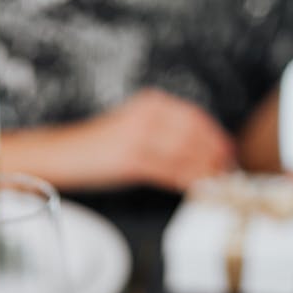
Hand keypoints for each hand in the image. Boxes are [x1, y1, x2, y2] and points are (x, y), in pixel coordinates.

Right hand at [86, 88, 234, 191]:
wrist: (64, 154)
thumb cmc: (99, 148)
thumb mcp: (134, 129)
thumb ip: (163, 133)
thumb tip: (196, 152)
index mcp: (151, 103)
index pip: (194, 117)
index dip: (215, 136)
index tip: (229, 152)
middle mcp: (148, 115)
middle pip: (195, 134)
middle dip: (215, 155)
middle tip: (228, 172)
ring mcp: (140, 137)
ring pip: (186, 154)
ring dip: (205, 170)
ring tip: (217, 183)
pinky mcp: (131, 160)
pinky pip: (169, 172)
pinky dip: (187, 181)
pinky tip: (196, 188)